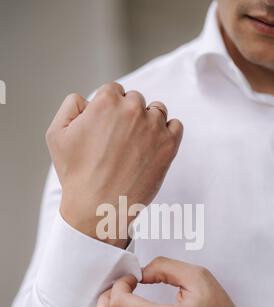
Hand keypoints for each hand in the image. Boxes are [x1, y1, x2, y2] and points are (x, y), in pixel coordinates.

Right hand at [46, 83, 182, 245]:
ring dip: (148, 122)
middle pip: (135, 100)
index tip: (106, 129)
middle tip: (119, 142)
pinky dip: (167, 133)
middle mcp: (132, 109)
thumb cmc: (76, 175)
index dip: (108, 109)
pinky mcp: (169, 145)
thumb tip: (87, 99)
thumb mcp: (56, 135)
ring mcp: (153, 127)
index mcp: (106, 101)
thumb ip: (70, 106)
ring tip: (135, 146)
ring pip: (156, 110)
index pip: (114, 91)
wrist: (100, 208)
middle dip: (127, 116)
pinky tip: (154, 147)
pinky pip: (175, 126)